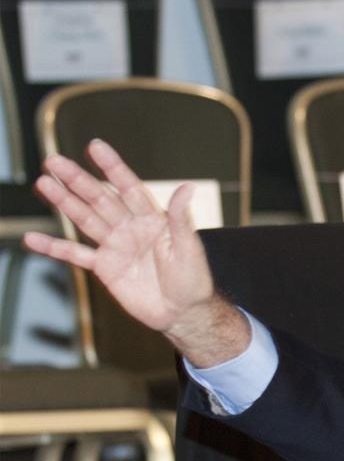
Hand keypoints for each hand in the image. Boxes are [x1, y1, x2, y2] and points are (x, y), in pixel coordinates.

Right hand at [23, 140, 248, 365]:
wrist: (182, 313)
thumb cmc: (193, 280)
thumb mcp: (189, 248)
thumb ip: (181, 218)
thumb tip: (187, 187)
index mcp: (152, 219)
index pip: (129, 188)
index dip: (112, 167)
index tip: (95, 147)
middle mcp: (131, 227)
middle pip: (100, 199)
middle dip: (78, 180)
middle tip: (54, 161)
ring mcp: (116, 246)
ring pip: (85, 219)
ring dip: (64, 202)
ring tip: (44, 183)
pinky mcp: (105, 267)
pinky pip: (75, 255)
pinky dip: (54, 247)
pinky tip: (34, 239)